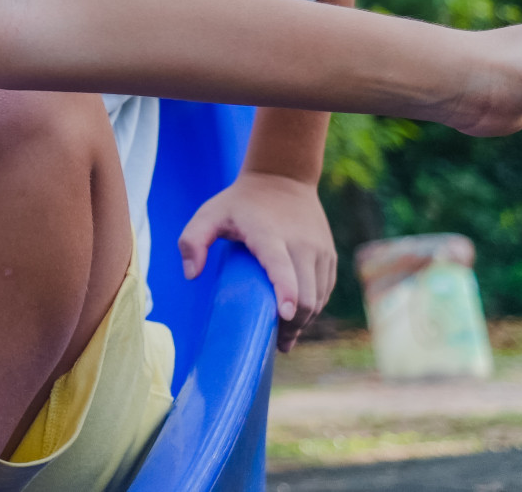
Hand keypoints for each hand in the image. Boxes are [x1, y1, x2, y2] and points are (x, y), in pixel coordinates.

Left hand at [178, 171, 334, 351]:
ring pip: (318, 298)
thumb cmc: (239, 202)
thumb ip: (192, 240)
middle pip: (306, 295)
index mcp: (269, 235)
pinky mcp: (329, 256)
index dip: (285, 294)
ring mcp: (319, 250)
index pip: (282, 268)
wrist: (283, 178)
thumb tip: (191, 275)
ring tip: (283, 336)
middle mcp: (301, 244)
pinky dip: (313, 308)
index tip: (281, 317)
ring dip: (303, 321)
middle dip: (292, 324)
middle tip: (274, 343)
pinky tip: (296, 319)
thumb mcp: (209, 214)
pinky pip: (324, 291)